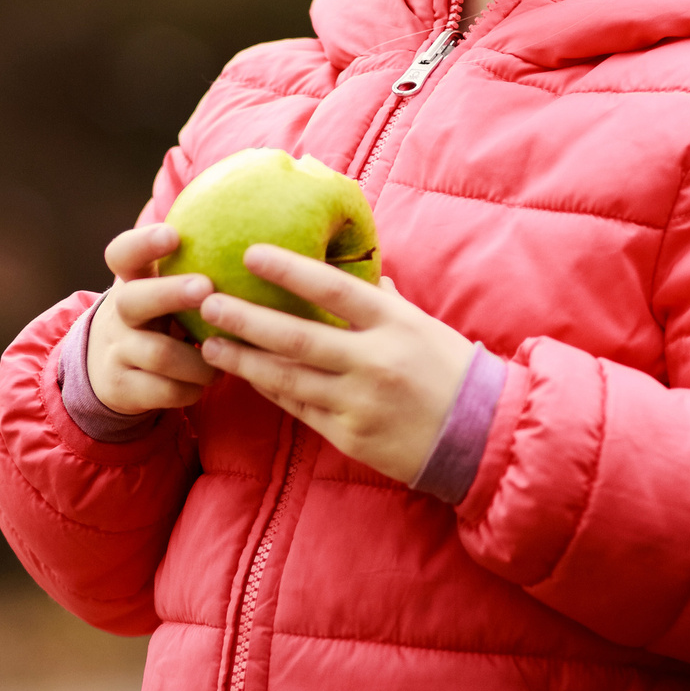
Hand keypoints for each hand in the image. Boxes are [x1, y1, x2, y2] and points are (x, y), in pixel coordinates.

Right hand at [87, 224, 216, 416]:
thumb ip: (195, 263)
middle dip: (171, 293)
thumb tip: (263, 230)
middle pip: (135, 299)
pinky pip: (164, 390)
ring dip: (199, 357)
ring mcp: (117, 351)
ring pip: (159, 353)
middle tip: (205, 288)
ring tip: (224, 355)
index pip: (123, 253)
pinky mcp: (121, 387)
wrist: (111, 370)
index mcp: (131, 281)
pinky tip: (208, 379)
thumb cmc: (160, 317)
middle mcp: (119, 313)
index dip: (144, 243)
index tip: (173, 234)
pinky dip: (193, 387)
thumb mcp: (164, 288)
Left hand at [197, 245, 474, 484]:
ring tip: (210, 344)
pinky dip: (271, 390)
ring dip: (245, 360)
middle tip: (207, 302)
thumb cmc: (450, 370)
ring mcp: (359, 402)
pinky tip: (247, 375)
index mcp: (394, 324)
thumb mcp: (421, 324)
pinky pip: (300, 408)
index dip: (289, 270)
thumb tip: (355, 266)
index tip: (250, 253)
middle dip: (246, 319)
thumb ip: (383, 299)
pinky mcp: (350, 436)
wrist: (482, 437)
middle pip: (297, 336)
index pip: (333, 289)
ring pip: (288, 377)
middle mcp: (374, 361)